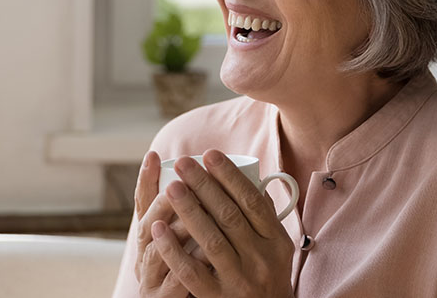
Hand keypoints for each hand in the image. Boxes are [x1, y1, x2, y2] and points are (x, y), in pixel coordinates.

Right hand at [133, 151, 207, 297]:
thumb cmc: (189, 270)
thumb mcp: (189, 239)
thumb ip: (197, 214)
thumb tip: (212, 178)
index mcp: (149, 235)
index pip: (141, 204)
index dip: (145, 180)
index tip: (152, 155)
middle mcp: (145, 253)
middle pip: (146, 224)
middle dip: (164, 202)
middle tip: (181, 183)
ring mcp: (152, 277)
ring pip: (158, 252)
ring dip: (176, 231)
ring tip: (193, 213)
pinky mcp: (162, 297)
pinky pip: (176, 281)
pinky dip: (189, 266)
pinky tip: (204, 253)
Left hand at [151, 150, 295, 297]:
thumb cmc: (268, 277)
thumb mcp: (278, 249)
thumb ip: (265, 218)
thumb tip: (250, 179)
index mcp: (276, 242)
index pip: (252, 202)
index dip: (230, 176)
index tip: (210, 155)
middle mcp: (260, 260)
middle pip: (229, 216)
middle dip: (204, 186)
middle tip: (183, 163)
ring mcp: (238, 280)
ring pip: (211, 240)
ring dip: (189, 211)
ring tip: (172, 188)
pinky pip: (191, 272)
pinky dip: (173, 249)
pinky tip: (158, 228)